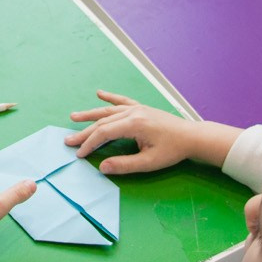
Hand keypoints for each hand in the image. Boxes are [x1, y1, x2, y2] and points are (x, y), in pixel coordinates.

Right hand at [65, 90, 240, 175]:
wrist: (192, 137)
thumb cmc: (172, 150)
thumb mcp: (149, 162)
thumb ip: (125, 165)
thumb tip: (103, 167)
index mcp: (133, 124)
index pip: (104, 133)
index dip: (89, 144)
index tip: (78, 154)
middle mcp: (132, 113)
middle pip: (102, 122)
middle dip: (84, 132)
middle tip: (68, 141)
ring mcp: (137, 108)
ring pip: (108, 111)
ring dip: (90, 114)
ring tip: (73, 117)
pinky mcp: (142, 108)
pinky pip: (122, 101)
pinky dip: (110, 98)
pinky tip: (99, 94)